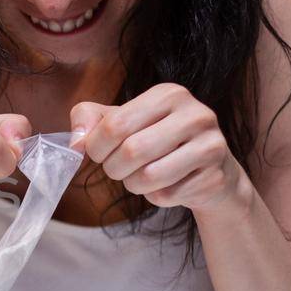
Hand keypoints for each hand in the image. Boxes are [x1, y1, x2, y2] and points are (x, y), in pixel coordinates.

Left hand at [69, 83, 247, 216]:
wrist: (211, 169)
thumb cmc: (158, 141)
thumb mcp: (123, 120)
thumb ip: (90, 119)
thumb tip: (75, 142)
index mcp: (169, 94)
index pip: (114, 124)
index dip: (96, 147)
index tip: (99, 154)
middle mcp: (195, 114)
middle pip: (131, 152)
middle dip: (114, 169)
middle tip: (118, 170)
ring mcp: (212, 146)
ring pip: (149, 177)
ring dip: (134, 185)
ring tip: (141, 177)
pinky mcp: (215, 177)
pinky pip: (167, 196)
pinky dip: (156, 197)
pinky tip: (168, 185)